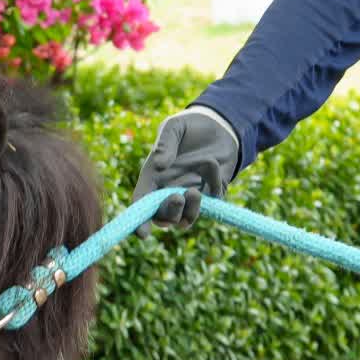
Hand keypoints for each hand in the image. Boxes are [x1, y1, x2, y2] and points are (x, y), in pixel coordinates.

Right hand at [132, 105, 240, 236]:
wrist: (221, 126)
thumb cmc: (191, 126)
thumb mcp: (175, 127)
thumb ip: (165, 143)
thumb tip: (159, 165)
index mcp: (152, 178)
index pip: (141, 204)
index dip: (139, 221)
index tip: (142, 233)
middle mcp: (167, 191)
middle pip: (162, 218)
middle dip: (168, 214)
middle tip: (177, 197)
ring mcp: (189, 196)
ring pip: (184, 220)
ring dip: (189, 212)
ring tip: (195, 192)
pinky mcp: (210, 196)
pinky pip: (211, 204)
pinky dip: (213, 189)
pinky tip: (214, 167)